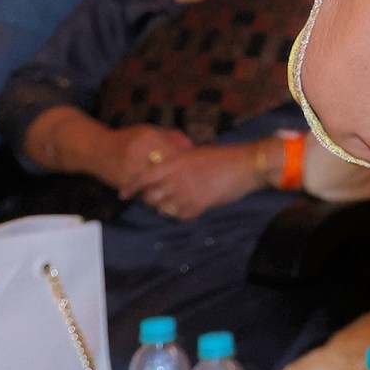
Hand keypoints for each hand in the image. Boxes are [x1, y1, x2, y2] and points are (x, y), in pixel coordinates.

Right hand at [95, 124, 188, 198]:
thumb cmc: (128, 140)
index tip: (192, 166)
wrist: (95, 149)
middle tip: (187, 182)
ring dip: (166, 187)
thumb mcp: (148, 132)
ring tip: (177, 191)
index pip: (173, 151)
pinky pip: (142, 190)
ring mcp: (129, 167)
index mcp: (148, 137)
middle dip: (177, 176)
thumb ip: (171, 137)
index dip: (186, 161)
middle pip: (166, 168)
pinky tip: (161, 195)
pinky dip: (152, 193)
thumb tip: (192, 146)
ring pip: (155, 182)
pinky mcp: (122, 180)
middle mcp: (138, 151)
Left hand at [134, 144, 264, 222]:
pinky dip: (184, 214)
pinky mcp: (198, 206)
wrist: (245, 166)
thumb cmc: (223, 157)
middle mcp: (175, 180)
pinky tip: (193, 208)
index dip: (131, 188)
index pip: (143, 178)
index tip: (123, 195)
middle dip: (152, 201)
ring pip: (164, 209)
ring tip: (178, 204)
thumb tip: (166, 168)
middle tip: (159, 200)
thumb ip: (178, 163)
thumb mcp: (195, 154)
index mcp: (173, 164)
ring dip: (168, 209)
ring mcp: (186, 194)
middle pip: (150, 198)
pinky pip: (181, 216)